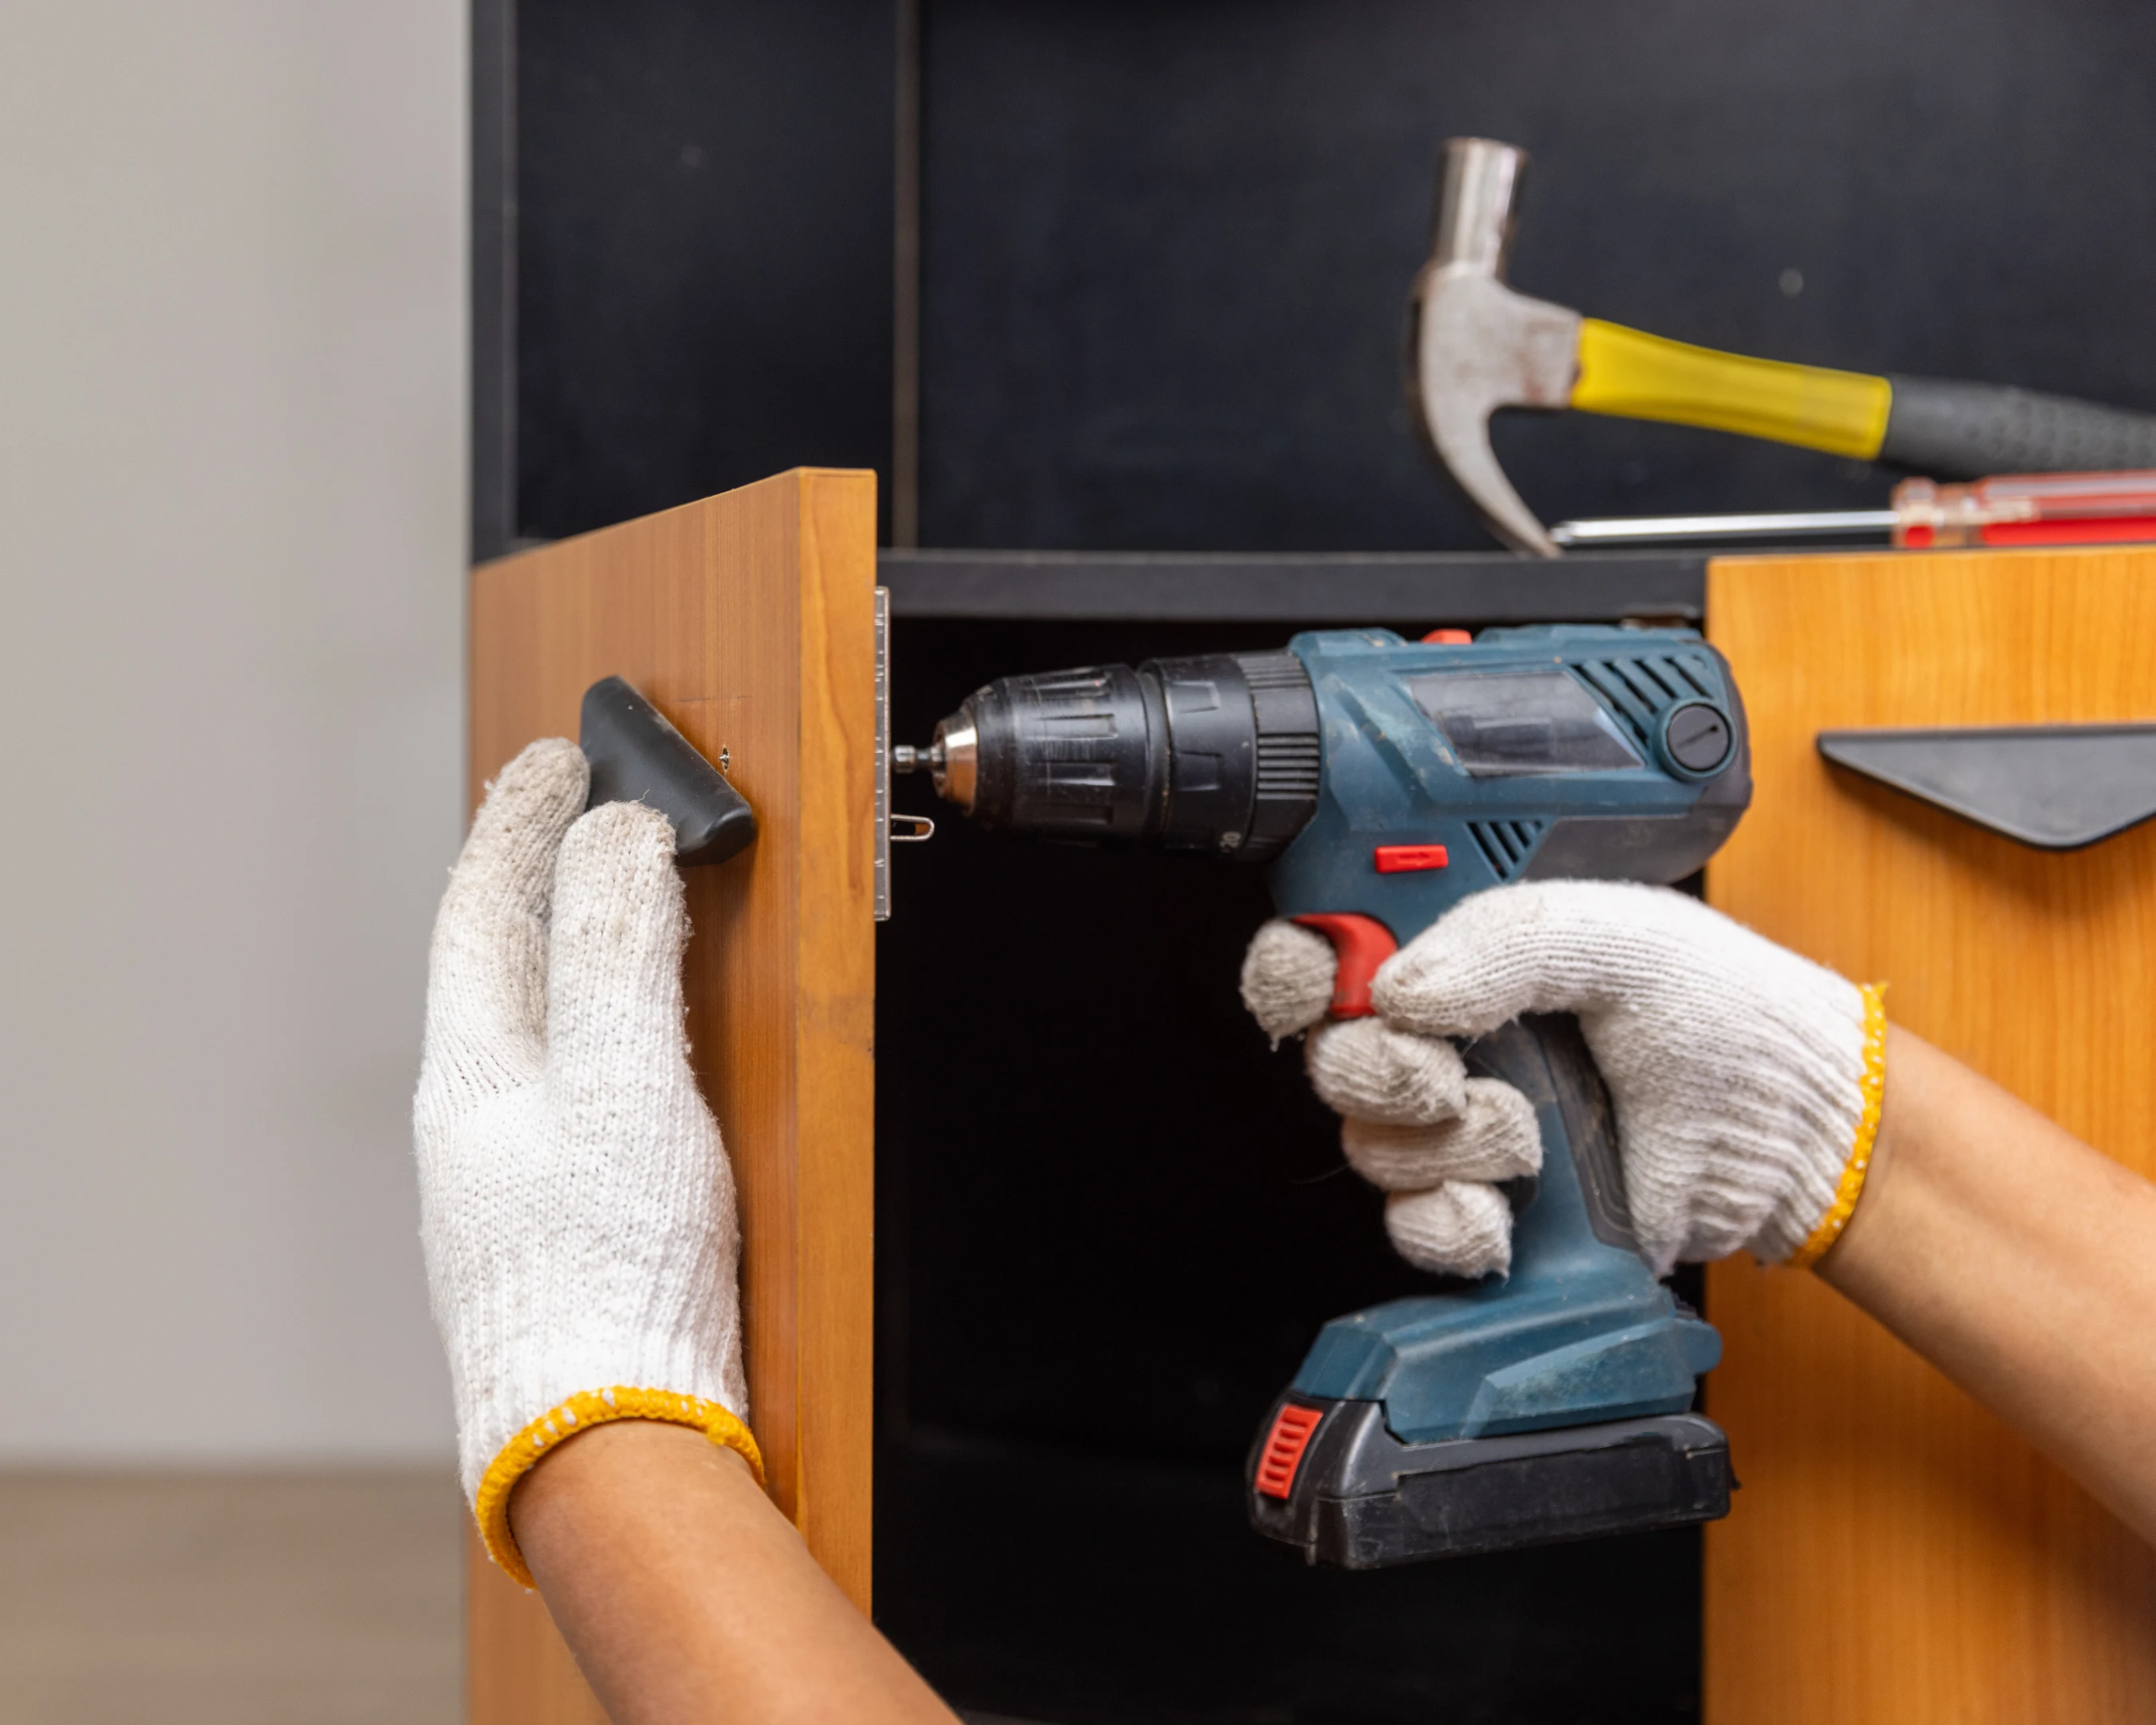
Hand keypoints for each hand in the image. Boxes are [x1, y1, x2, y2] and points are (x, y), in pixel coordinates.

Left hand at [414, 739, 755, 1584]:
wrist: (614, 1437)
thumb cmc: (612, 1272)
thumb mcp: (626, 1085)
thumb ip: (622, 954)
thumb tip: (620, 834)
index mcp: (475, 1072)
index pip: (484, 907)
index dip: (519, 821)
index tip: (556, 755)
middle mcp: (477, 1117)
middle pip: (498, 959)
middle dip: (539, 870)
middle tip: (580, 802)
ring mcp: (511, 1172)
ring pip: (531, 1019)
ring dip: (566, 939)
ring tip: (606, 892)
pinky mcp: (559, 1218)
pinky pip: (566, 1076)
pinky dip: (595, 1017)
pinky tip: (631, 1038)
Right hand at [1241, 881, 1882, 1278]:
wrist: (1784, 1127)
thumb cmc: (1719, 1010)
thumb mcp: (1615, 936)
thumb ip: (1503, 940)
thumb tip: (1398, 989)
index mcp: (1457, 952)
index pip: (1323, 954)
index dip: (1296, 972)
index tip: (1324, 985)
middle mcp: (1444, 1038)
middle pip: (1332, 1061)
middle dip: (1380, 1073)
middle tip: (1446, 1072)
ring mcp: (1460, 1126)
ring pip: (1371, 1148)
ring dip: (1445, 1148)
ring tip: (1528, 1132)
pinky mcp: (1487, 1208)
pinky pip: (1412, 1229)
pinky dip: (1451, 1224)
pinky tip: (1506, 1208)